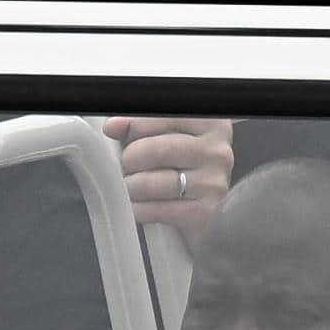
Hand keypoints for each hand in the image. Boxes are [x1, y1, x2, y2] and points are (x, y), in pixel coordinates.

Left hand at [104, 116, 233, 238]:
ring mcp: (213, 183)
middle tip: (125, 166)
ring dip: (131, 186)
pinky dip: (139, 209)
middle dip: (129, 160)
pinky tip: (137, 206)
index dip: (132, 124)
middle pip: (156, 150)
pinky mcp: (205, 213)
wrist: (207, 209)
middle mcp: (217, 151)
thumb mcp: (166, 135)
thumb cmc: (181, 165)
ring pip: (152, 183)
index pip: (162, 116)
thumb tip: (113, 127)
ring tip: (131, 186)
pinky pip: (157, 210)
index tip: (112, 131)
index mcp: (209, 122)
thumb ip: (141, 125)